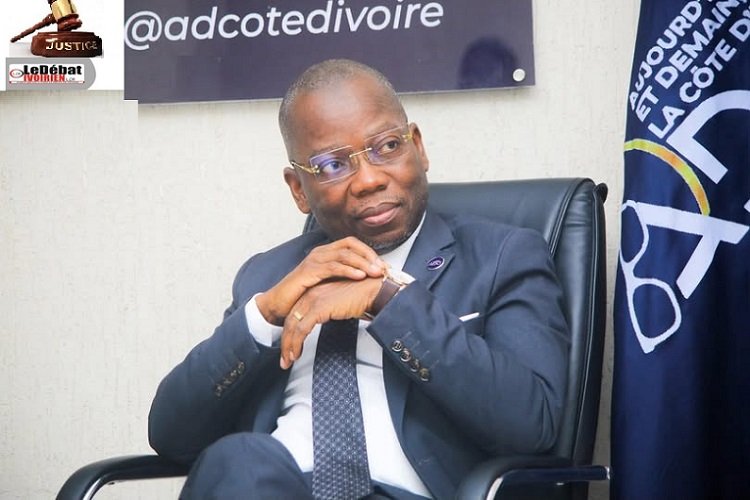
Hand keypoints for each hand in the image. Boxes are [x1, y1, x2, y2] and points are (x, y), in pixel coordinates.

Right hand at [257, 237, 384, 324]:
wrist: (280, 305)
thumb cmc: (304, 295)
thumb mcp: (328, 284)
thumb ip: (344, 278)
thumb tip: (367, 280)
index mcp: (326, 252)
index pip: (352, 243)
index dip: (369, 252)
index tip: (383, 265)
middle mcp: (320, 252)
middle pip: (351, 245)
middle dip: (370, 256)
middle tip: (384, 268)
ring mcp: (314, 260)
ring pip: (344, 254)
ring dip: (363, 263)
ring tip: (376, 272)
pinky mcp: (308, 271)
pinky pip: (332, 267)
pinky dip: (349, 270)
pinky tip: (360, 276)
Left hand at [279, 277, 381, 368]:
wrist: (373, 291)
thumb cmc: (362, 297)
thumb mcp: (339, 304)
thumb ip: (330, 311)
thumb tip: (326, 323)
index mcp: (314, 292)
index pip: (295, 314)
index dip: (290, 333)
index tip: (289, 348)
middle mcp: (310, 294)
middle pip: (290, 321)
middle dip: (285, 342)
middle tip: (285, 359)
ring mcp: (313, 300)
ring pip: (292, 326)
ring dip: (289, 346)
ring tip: (288, 361)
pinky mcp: (319, 308)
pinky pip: (302, 329)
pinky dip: (296, 344)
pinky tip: (296, 354)